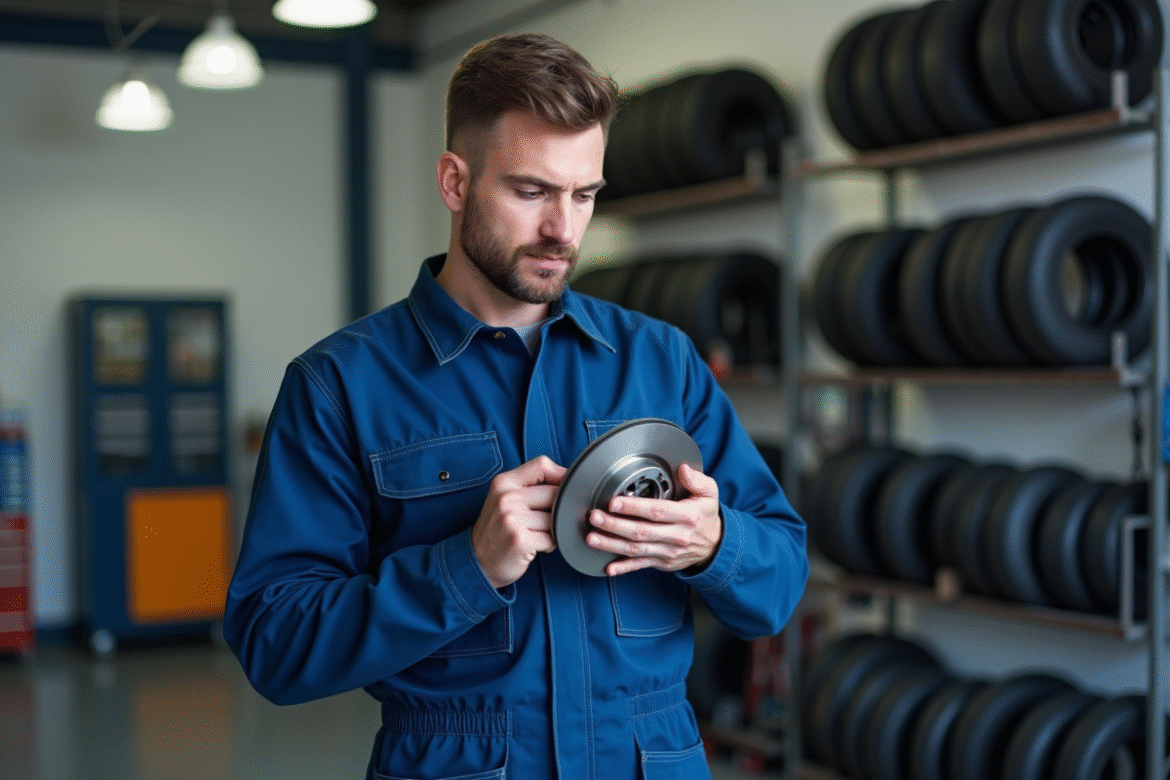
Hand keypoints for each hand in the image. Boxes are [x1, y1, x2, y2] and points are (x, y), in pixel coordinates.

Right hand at [471, 456, 565, 588]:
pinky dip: (549, 544)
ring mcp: (512, 519)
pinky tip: (535, 546)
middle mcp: (507, 498)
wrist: (477, 561)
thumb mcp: (504, 498)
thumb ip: (529, 485)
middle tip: (546, 521)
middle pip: (554, 493)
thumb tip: (567, 479)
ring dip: (553, 530)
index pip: (542, 465)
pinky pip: (552, 538)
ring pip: (555, 518)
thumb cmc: (498, 529)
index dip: (560, 475)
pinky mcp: (520, 540)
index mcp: (504, 482)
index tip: (565, 488)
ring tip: (536, 534)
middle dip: (558, 509)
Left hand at [587, 463, 722, 576]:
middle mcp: (677, 536)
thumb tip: (683, 469)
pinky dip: (624, 568)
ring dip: (612, 545)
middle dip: (615, 525)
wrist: (715, 546)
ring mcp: (668, 552)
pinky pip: (640, 566)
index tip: (614, 502)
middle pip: (641, 531)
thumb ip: (697, 480)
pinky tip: (608, 568)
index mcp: (687, 516)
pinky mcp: (661, 563)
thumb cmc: (706, 515)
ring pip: (636, 549)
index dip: (634, 508)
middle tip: (595, 517)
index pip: (657, 511)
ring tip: (592, 538)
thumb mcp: (710, 493)